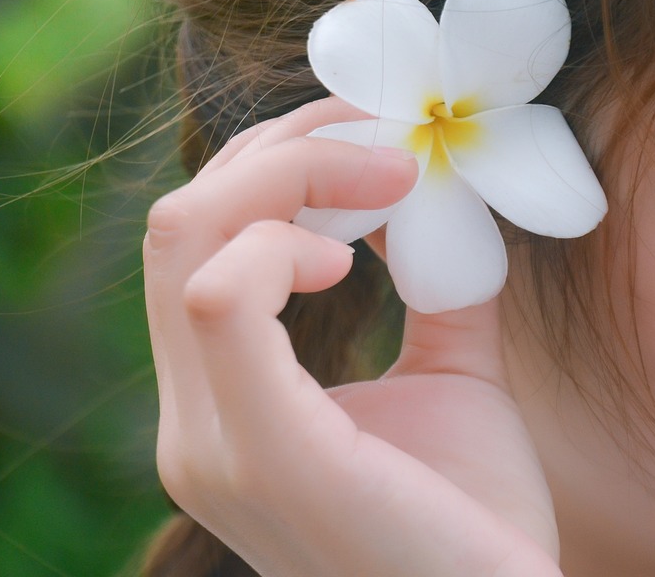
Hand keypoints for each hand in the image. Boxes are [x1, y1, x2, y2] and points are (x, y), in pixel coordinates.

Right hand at [144, 98, 561, 576]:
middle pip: (181, 223)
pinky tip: (347, 260)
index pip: (199, 246)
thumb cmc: (473, 521)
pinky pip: (221, 298)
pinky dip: (280, 245)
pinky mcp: (262, 455)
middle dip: (283, 149)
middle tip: (382, 133)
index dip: (275, 166)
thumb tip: (442, 193)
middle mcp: (194, 425)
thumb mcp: (455, 379)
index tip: (376, 141)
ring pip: (186, 238)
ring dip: (291, 174)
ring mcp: (213, 443)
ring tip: (388, 179)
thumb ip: (438, 289)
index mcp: (224, 406)